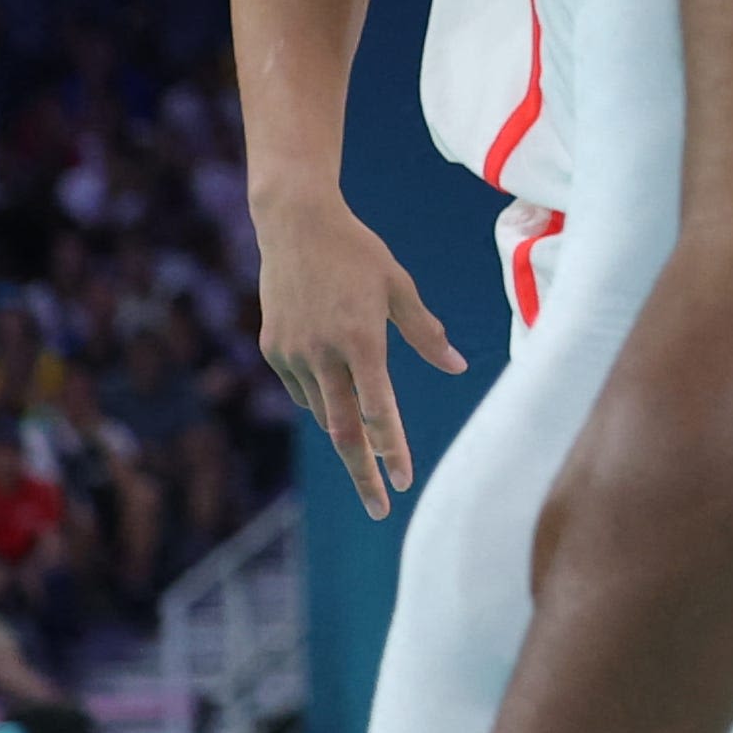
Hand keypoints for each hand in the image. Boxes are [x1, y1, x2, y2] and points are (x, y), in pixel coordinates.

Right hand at [254, 194, 468, 517]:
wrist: (295, 224)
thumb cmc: (358, 253)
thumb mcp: (399, 286)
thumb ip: (425, 331)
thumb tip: (458, 366)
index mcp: (360, 340)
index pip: (380, 411)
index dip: (394, 450)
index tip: (406, 480)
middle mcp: (323, 354)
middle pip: (344, 431)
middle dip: (364, 474)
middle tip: (381, 509)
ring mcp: (293, 354)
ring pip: (323, 412)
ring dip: (346, 432)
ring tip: (370, 446)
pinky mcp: (273, 349)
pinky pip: (304, 389)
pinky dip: (324, 398)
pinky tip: (337, 388)